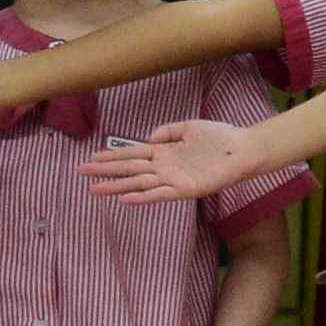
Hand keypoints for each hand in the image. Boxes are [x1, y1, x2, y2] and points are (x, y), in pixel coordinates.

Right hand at [88, 121, 265, 204]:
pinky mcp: (185, 189)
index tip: (91, 158)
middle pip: (130, 169)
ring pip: (138, 183)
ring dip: (117, 187)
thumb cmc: (220, 137)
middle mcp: (165, 166)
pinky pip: (160, 194)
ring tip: (95, 189)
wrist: (244, 149)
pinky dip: (143, 197)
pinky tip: (125, 198)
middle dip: (106, 171)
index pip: (132, 154)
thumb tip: (149, 138)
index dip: (112, 156)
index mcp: (165, 151)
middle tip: (82, 173)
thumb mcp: (190, 126)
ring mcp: (173, 178)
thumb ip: (168, 131)